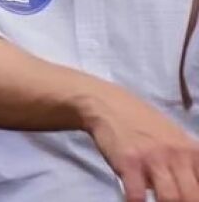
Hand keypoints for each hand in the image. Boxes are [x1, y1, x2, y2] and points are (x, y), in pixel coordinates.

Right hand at [82, 85, 198, 201]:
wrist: (109, 106)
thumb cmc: (143, 124)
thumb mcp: (175, 140)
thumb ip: (187, 163)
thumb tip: (191, 189)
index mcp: (193, 152)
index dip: (195, 197)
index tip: (184, 197)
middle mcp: (177, 155)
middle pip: (191, 196)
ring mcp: (152, 158)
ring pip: (169, 198)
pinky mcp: (128, 162)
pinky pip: (137, 195)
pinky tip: (132, 199)